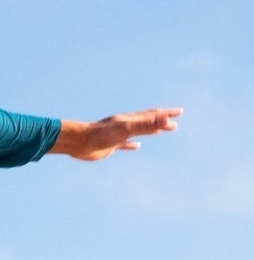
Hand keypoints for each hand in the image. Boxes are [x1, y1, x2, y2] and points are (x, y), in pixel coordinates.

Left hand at [52, 109, 182, 159]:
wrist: (79, 142)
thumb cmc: (101, 135)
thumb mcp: (126, 128)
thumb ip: (145, 124)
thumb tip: (165, 120)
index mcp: (130, 119)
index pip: (152, 115)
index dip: (166, 114)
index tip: (180, 112)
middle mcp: (125, 125)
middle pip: (147, 121)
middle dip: (161, 121)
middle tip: (175, 121)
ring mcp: (118, 135)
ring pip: (138, 132)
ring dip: (150, 130)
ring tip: (161, 131)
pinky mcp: (110, 145)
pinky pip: (125, 144)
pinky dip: (133, 144)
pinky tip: (137, 146)